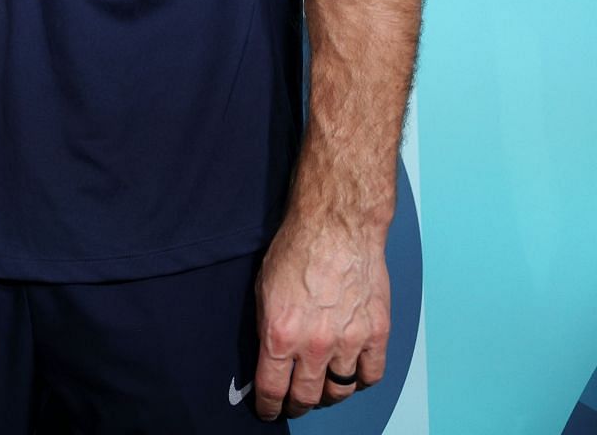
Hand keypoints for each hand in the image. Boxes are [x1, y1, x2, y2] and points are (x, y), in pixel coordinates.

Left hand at [252, 213, 390, 419]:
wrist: (337, 228)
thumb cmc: (296, 250)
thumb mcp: (263, 290)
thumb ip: (266, 328)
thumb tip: (267, 357)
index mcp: (280, 334)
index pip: (272, 388)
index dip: (269, 407)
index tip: (269, 411)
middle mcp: (314, 345)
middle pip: (307, 396)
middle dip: (297, 406)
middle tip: (294, 405)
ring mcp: (349, 342)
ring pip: (340, 391)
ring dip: (329, 394)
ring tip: (322, 388)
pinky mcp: (377, 334)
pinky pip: (371, 375)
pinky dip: (361, 381)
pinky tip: (352, 374)